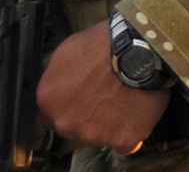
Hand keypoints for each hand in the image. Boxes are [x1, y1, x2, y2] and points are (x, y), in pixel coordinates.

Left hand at [35, 22, 170, 154]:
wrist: (141, 50)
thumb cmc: (106, 45)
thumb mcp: (67, 48)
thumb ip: (53, 70)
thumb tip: (49, 74)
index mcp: (48, 101)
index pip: (47, 115)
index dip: (65, 105)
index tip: (78, 98)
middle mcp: (66, 122)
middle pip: (72, 128)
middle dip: (85, 116)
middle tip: (103, 96)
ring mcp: (94, 134)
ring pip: (97, 136)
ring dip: (107, 124)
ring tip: (124, 100)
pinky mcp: (121, 139)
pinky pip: (124, 143)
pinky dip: (129, 131)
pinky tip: (134, 113)